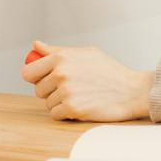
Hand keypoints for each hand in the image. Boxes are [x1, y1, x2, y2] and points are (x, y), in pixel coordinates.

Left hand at [22, 40, 153, 122]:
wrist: (132, 91)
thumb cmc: (110, 71)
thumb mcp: (86, 54)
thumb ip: (57, 51)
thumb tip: (35, 46)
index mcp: (61, 57)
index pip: (28, 72)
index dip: (36, 77)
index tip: (45, 79)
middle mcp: (61, 73)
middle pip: (38, 90)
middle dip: (51, 91)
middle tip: (72, 88)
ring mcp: (66, 91)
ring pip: (48, 103)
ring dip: (61, 103)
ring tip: (81, 96)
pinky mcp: (72, 109)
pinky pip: (56, 114)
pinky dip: (66, 114)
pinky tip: (82, 106)